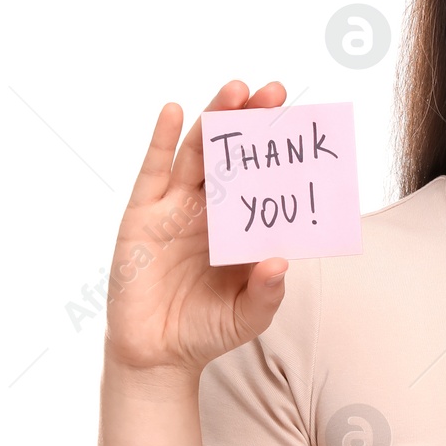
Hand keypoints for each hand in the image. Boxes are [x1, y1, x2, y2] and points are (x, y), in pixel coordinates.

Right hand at [103, 79, 290, 374]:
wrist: (158, 354)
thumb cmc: (207, 330)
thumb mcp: (248, 316)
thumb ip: (267, 292)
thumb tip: (282, 262)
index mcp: (242, 226)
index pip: (264, 179)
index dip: (279, 152)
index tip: (302, 123)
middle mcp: (211, 209)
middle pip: (233, 155)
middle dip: (253, 121)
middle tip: (275, 91)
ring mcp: (176, 208)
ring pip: (197, 153)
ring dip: (215, 119)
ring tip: (236, 91)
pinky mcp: (142, 215)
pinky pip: (153, 171)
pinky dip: (162, 139)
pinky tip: (174, 110)